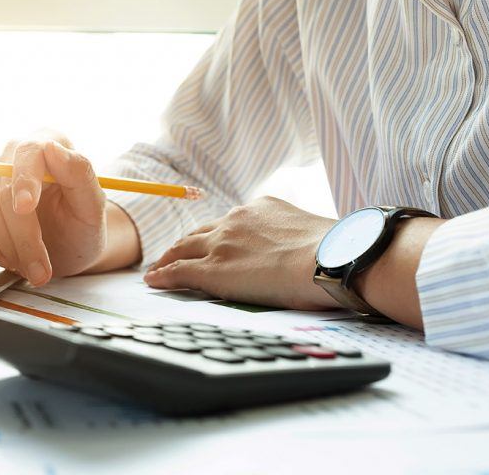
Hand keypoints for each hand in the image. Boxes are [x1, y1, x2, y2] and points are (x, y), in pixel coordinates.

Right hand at [0, 134, 106, 285]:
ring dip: (5, 246)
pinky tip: (8, 258)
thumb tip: (53, 148)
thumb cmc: (82, 225)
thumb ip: (81, 176)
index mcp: (50, 141)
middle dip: (21, 236)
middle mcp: (15, 152)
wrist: (67, 247)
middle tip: (40, 270)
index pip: (29, 152)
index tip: (25, 208)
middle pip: (3, 189)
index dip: (25, 180)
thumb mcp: (93, 208)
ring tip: (29, 267)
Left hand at [143, 196, 336, 309]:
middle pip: (200, 232)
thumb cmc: (335, 252)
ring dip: (168, 258)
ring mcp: (221, 244)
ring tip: (158, 268)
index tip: (209, 241)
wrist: (331, 258)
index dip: (215, 234)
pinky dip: (163, 276)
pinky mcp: (212, 270)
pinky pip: (178, 271)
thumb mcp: (312, 232)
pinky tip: (153, 281)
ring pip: (183, 249)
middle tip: (174, 253)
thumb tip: (307, 252)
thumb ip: (295, 237)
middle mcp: (235, 220)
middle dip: (185, 243)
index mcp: (261, 208)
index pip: (229, 222)